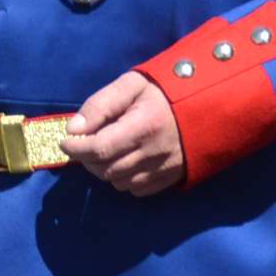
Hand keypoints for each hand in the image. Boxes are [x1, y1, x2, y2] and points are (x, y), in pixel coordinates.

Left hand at [61, 72, 185, 194]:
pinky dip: (125, 179)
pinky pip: (136, 190)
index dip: (76, 147)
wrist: (209, 101)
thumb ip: (101, 104)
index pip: (99, 148)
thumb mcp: (132, 85)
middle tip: (85, 143)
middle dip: (87, 158)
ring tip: (106, 151)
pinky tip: (127, 162)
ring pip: (118, 182)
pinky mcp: (172, 177)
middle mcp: (154, 152)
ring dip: (105, 169)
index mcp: (144, 125)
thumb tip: (73, 128)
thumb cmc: (166, 90)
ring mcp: (164, 168)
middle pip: (105, 169)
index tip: (66, 141)